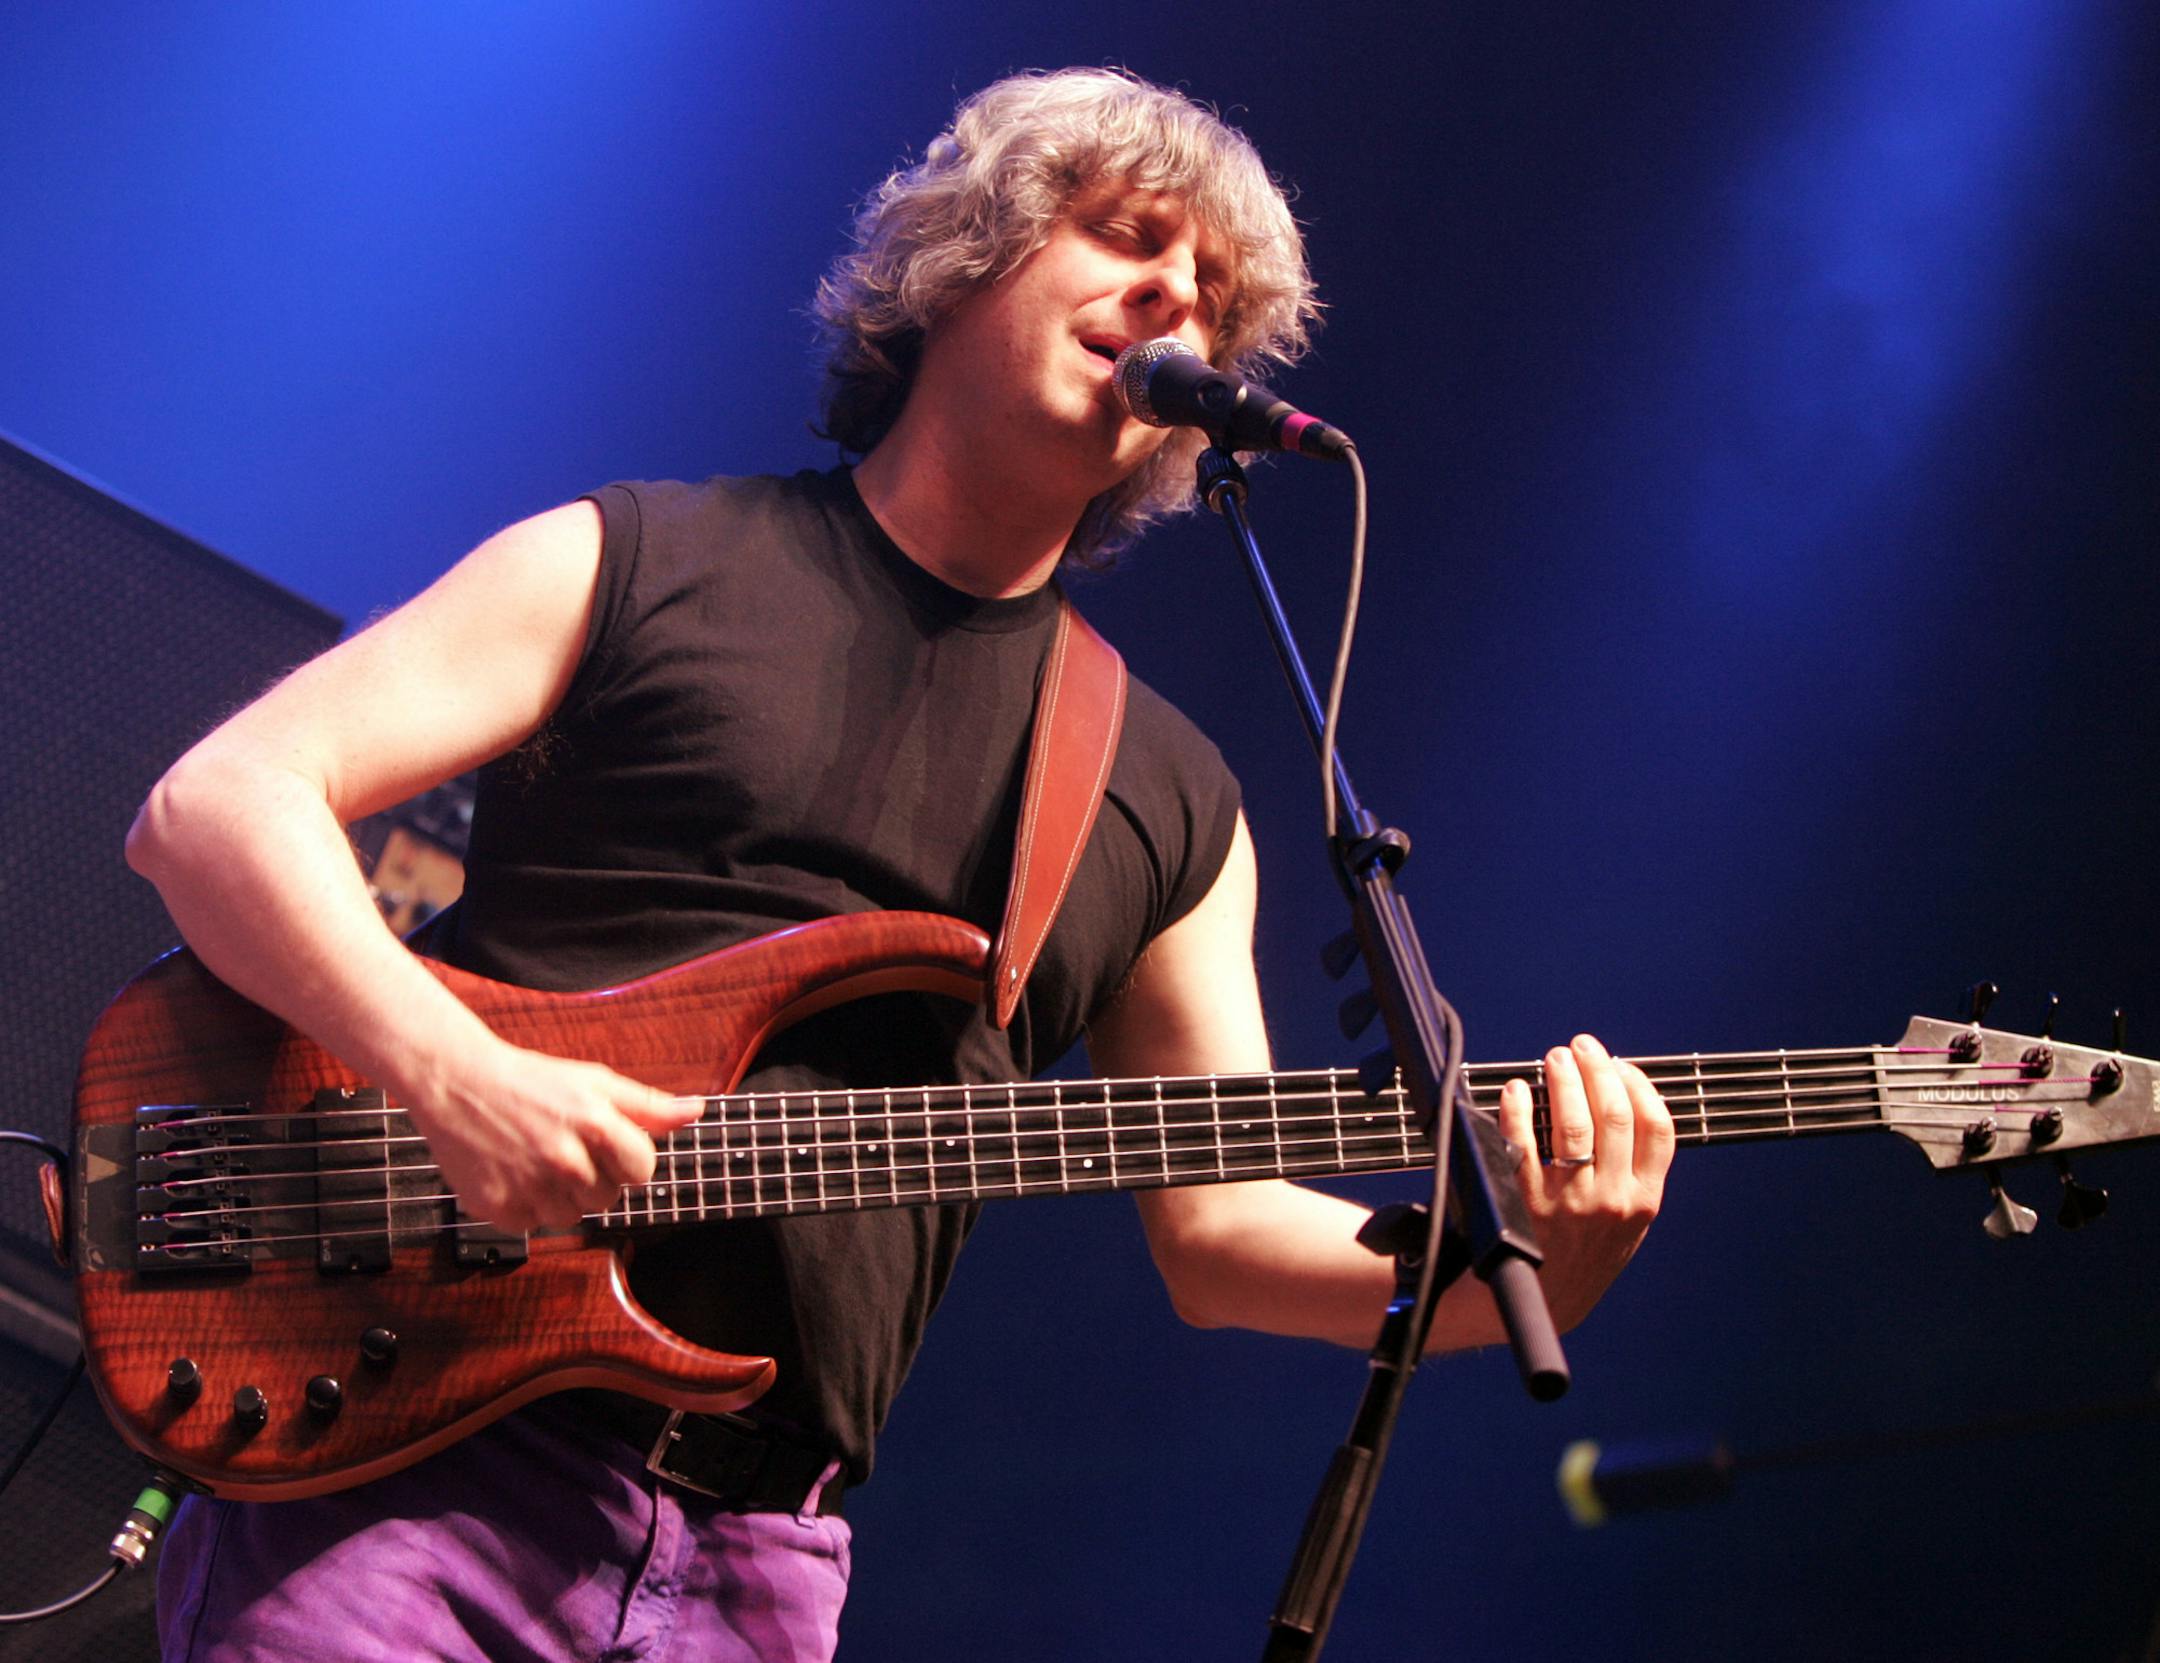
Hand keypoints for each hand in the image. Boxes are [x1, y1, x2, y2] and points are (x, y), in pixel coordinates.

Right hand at [403, 1039, 705, 1232]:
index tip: (606, 1144)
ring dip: (561, 1195)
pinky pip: (534, 1225)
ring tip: (538, 1159)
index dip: (628, 1158)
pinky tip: (514, 1172)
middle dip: (594, 1176)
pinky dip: (527, 1205)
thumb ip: (648, 1104)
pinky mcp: (497, 1208)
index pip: (642, 1170)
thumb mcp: (595, 1082)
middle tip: (564, 1146)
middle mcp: (563, 1159)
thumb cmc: (533, 1081)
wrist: (457, 1084)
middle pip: (608, 1197)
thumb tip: (697, 1110)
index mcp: (594, 1124)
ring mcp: (529, 1187)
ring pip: (573, 1216)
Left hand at [1494, 1033, 1674, 1332]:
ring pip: (1572, 1121)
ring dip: (1564, 1079)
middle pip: (1614, 1114)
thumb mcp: (1626, 1225)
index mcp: (1643, 1202)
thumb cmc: (1582, 1256)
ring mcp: (1569, 1201)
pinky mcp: (1524, 1201)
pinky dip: (1519, 1107)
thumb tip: (1623, 1103)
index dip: (1638, 1085)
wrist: (1539, 1303)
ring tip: (1555, 1060)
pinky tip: (1518, 1091)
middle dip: (1597, 1069)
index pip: (1657, 1128)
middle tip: (1581, 1048)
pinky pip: (1521, 1140)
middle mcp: (1611, 1200)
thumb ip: (1633, 1175)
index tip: (1620, 1064)